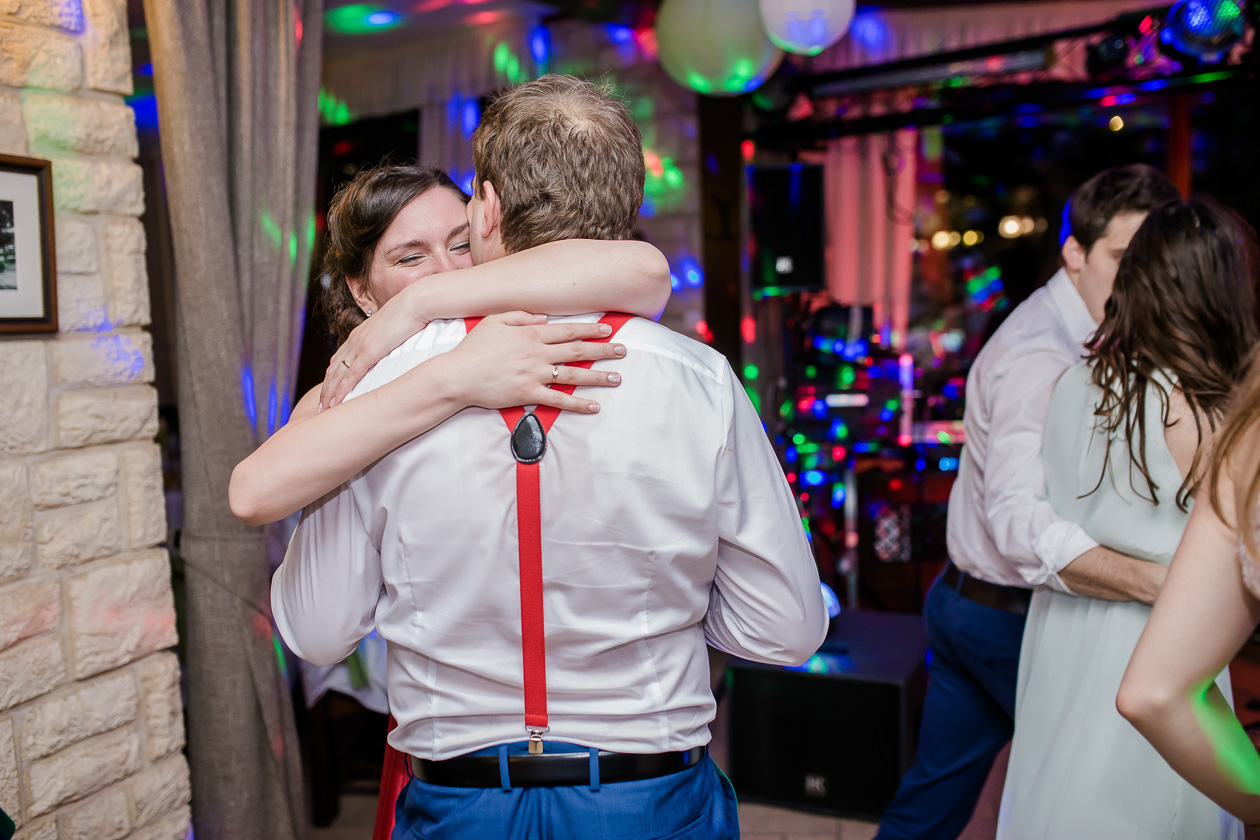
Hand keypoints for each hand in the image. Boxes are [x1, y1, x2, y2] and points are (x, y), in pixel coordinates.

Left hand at [322, 291, 430, 409]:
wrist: (416, 303)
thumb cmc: (411, 313)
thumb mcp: (394, 329)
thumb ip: (388, 340)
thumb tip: (392, 348)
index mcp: (360, 334)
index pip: (340, 359)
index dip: (332, 377)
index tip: (329, 391)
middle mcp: (355, 340)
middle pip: (333, 369)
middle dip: (326, 389)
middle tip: (322, 406)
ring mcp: (360, 346)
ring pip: (337, 374)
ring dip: (329, 393)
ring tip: (325, 409)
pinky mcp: (369, 351)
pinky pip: (350, 375)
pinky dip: (341, 390)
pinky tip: (336, 402)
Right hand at [438, 311, 626, 413]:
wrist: (457, 375)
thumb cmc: (474, 347)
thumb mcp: (495, 321)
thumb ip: (522, 316)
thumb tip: (545, 319)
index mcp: (531, 334)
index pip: (568, 331)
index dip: (591, 330)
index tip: (608, 329)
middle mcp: (537, 353)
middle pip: (578, 351)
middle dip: (604, 351)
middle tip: (623, 351)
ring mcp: (534, 375)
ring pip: (574, 375)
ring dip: (598, 377)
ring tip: (617, 378)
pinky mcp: (528, 395)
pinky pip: (559, 400)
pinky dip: (578, 404)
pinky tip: (594, 406)